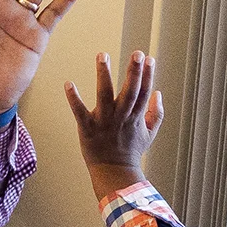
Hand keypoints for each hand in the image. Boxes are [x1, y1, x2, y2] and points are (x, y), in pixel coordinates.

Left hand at [62, 50, 160, 197]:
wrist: (114, 173)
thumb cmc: (131, 151)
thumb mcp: (150, 133)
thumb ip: (157, 113)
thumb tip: (158, 92)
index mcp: (136, 116)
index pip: (144, 92)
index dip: (148, 75)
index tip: (149, 58)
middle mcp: (121, 117)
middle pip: (129, 91)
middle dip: (134, 72)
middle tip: (137, 53)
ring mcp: (104, 122)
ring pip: (104, 95)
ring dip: (104, 75)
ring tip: (103, 55)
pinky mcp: (87, 128)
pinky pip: (79, 111)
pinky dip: (74, 98)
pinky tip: (68, 83)